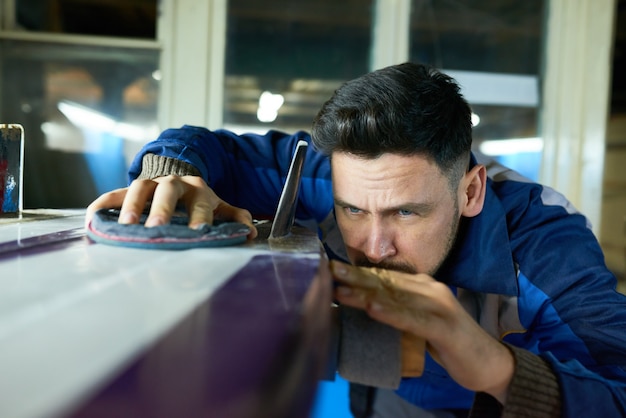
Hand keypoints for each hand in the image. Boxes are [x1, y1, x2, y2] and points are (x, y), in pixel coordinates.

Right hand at [85, 175, 257, 238]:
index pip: (200, 203)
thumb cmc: (198, 196)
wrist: (179, 168)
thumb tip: (249, 233)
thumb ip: (233, 216)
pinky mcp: (130, 187)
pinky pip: (114, 193)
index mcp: (198, 190)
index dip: (199, 218)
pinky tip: (93, 217)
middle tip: (155, 229)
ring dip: (131, 205)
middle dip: (161, 209)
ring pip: (139, 188)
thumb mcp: (218, 204)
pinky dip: (102, 204)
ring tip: (124, 226)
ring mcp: (150, 182)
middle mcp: (174, 183)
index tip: (198, 235)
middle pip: (168, 191)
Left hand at [330, 260, 512, 402]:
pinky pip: (413, 319)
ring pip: (396, 298)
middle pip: (386, 282)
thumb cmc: (450, 343)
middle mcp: (431, 290)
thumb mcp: (421, 321)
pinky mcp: (445, 328)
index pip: (385, 277)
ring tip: (341, 290)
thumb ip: (400, 310)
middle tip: (328, 272)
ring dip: (365, 294)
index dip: (358, 273)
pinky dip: (392, 314)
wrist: (488, 363)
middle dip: (355, 277)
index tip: (332, 269)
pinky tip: (373, 309)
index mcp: (424, 286)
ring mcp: (439, 307)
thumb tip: (368, 305)